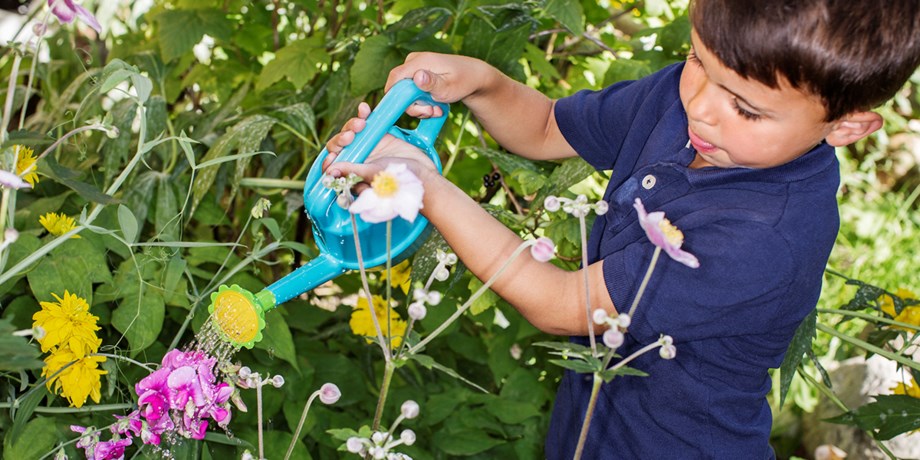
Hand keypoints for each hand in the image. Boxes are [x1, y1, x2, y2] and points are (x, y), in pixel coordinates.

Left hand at [323, 102, 437, 191]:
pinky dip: (363, 114)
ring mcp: (367, 146)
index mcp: (351, 173)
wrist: (423, 173)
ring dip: (353, 125)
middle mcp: (356, 159)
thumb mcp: (374, 175)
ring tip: (361, 123)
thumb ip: (353, 171)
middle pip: (340, 145)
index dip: (329, 159)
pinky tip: (364, 108)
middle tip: (351, 136)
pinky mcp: (378, 135)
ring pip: (351, 131)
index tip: (333, 155)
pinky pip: (366, 122)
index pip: (331, 166)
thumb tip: (331, 170)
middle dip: (342, 139)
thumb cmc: (399, 181)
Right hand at [385, 52, 495, 118]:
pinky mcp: (418, 74)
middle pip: (399, 88)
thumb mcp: (448, 86)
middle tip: (430, 112)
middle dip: (413, 105)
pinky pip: (412, 91)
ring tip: (436, 110)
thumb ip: (431, 83)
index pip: (395, 78)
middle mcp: (414, 61)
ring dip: (420, 106)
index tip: (405, 111)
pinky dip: (422, 101)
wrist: (473, 77)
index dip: (393, 96)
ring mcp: (415, 67)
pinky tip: (435, 105)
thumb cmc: (463, 81)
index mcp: (419, 61)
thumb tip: (417, 76)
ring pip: (406, 93)